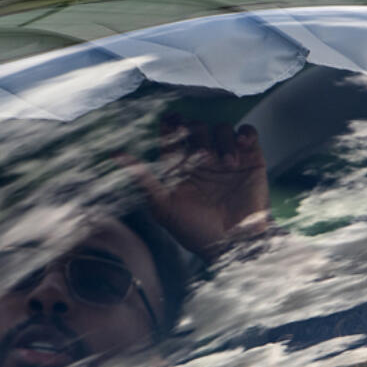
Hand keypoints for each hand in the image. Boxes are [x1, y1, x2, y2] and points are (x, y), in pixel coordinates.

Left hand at [120, 118, 269, 262]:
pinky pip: (248, 133)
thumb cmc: (197, 232)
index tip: (173, 121)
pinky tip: (241, 146)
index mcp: (182, 167)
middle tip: (203, 152)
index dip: (172, 123)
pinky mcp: (251, 160)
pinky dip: (245, 134)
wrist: (234, 245)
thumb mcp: (164, 207)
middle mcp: (204, 160)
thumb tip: (115, 155)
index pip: (173, 134)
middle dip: (199, 132)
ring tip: (228, 163)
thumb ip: (143, 179)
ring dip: (223, 139)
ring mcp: (228, 159)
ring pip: (222, 127)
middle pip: (198, 126)